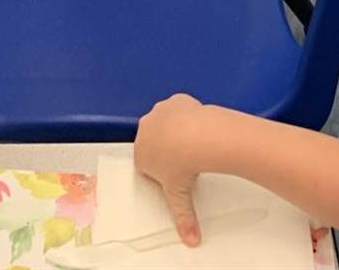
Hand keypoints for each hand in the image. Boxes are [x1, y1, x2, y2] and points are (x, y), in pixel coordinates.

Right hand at [134, 94, 206, 246]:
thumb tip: (191, 238)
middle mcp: (145, 130)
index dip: (160, 170)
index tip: (174, 174)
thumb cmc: (183, 164)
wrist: (198, 136)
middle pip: (154, 141)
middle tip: (184, 161)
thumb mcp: (180, 196)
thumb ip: (183, 218)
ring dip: (174, 131)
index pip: (146, 163)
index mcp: (140, 153)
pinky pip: (178, 109)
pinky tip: (197, 127)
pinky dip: (185, 115)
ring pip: (165, 124)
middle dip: (166, 150)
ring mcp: (159, 112)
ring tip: (192, 144)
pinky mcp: (174, 100)